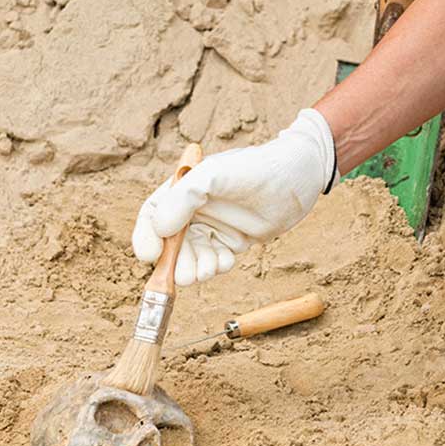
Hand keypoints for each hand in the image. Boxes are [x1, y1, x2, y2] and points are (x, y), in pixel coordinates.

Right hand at [131, 108, 337, 284]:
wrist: (297, 177)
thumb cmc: (255, 169)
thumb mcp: (214, 176)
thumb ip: (183, 199)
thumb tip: (159, 229)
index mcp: (183, 190)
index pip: (152, 215)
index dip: (146, 237)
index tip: (149, 256)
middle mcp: (194, 210)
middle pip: (171, 244)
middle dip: (175, 262)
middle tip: (186, 276)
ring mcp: (214, 226)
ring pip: (193, 256)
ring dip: (196, 267)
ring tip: (209, 269)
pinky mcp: (232, 240)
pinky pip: (215, 260)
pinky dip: (217, 266)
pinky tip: (228, 260)